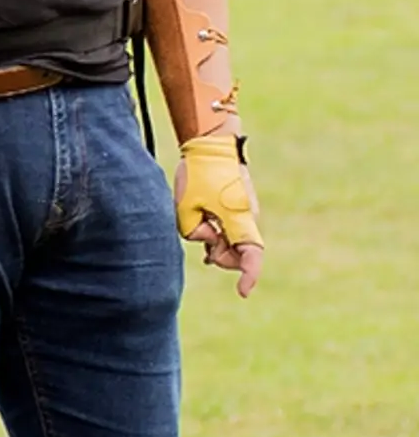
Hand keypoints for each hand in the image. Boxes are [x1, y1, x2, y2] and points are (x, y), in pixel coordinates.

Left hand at [175, 135, 262, 297]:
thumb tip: (207, 241)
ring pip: (234, 241)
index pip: (251, 257)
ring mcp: (247, 212)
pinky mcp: (240, 206)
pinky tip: (205, 225)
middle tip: (202, 240)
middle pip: (240, 253)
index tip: (242, 292)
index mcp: (240, 219)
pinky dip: (219, 233)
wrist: (212, 143)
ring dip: (217, 241)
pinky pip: (232, 229)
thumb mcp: (186, 207)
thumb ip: (193, 232)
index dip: (249, 276)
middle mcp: (248, 218)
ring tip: (200, 221)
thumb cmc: (198, 173)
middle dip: (221, 256)